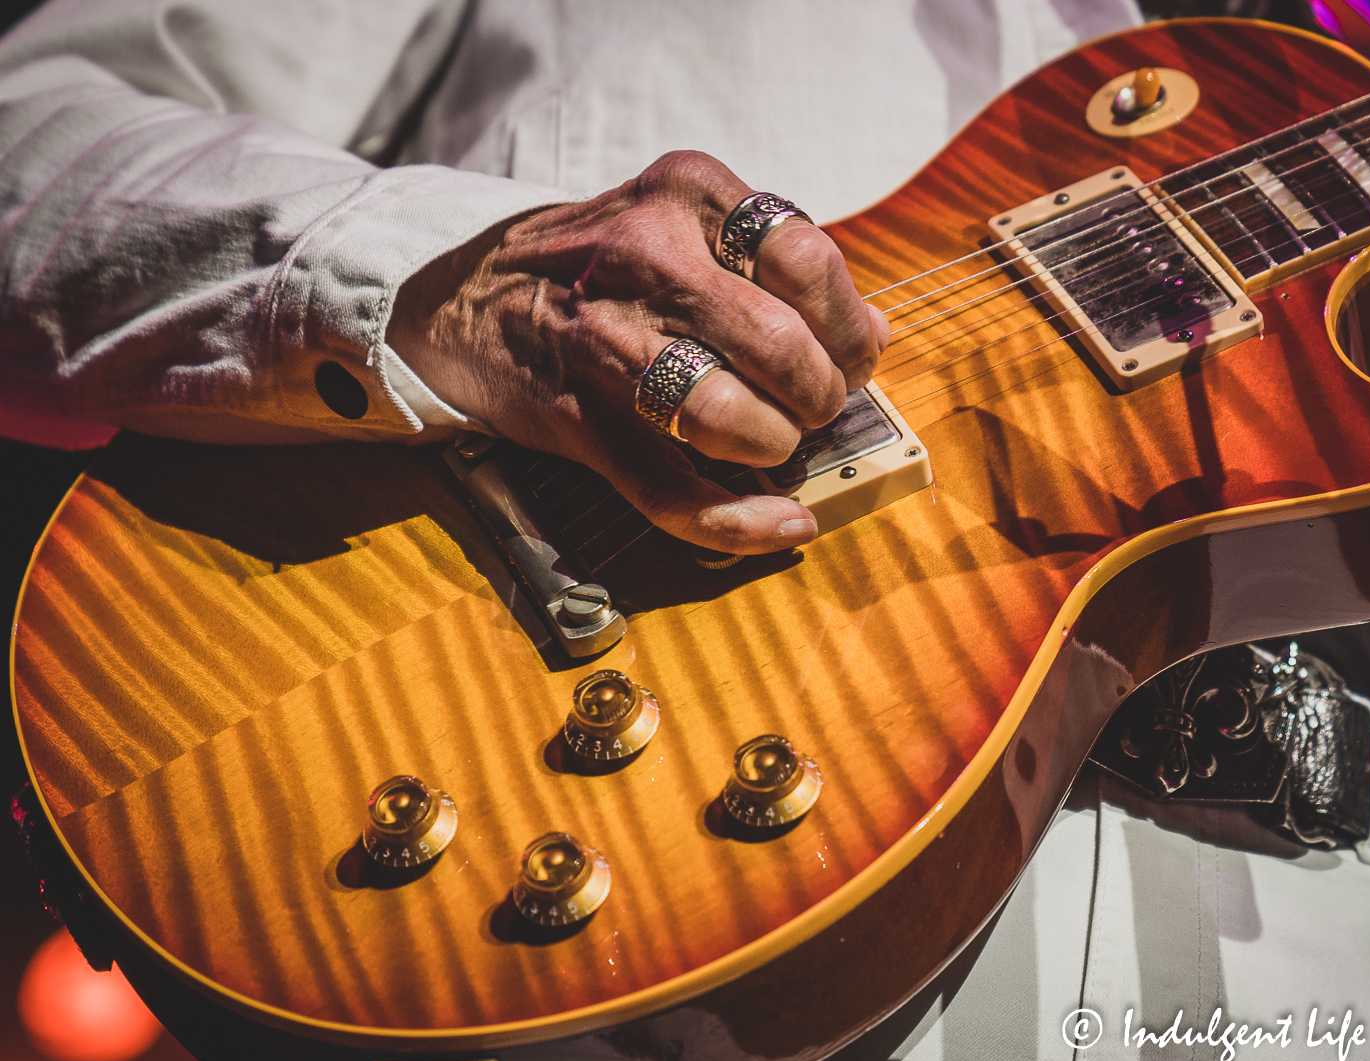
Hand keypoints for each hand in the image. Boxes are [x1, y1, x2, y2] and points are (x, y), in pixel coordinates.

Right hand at [387, 151, 888, 553]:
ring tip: (772, 443)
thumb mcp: (685, 223)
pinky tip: (781, 524)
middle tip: (809, 407)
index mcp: (687, 193)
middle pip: (778, 347)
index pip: (806, 259)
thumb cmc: (606, 265)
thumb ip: (778, 268)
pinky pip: (670, 489)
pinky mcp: (576, 418)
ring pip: (725, 417)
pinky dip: (739, 521)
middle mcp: (644, 256)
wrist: (464, 294)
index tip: (848, 354)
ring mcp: (603, 340)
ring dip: (775, 446)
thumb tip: (872, 337)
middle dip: (818, 396)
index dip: (846, 325)